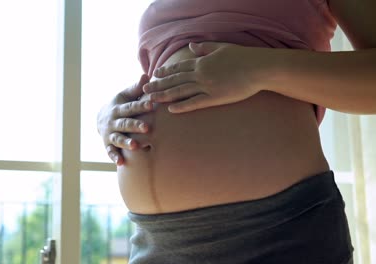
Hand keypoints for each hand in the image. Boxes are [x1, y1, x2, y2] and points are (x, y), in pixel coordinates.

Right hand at [97, 74, 153, 165]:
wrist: (101, 118)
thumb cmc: (120, 105)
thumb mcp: (125, 95)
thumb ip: (136, 88)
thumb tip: (147, 76)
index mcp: (119, 108)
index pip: (131, 107)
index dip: (141, 105)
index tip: (152, 104)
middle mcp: (113, 121)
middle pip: (125, 123)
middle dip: (135, 126)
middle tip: (147, 128)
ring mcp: (110, 133)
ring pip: (118, 138)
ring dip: (126, 142)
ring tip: (135, 146)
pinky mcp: (108, 144)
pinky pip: (110, 151)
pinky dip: (114, 157)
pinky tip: (121, 163)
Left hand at [142, 42, 261, 112]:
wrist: (259, 68)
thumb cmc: (242, 57)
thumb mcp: (221, 48)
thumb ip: (205, 48)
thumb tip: (192, 46)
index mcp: (202, 61)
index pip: (179, 67)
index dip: (165, 71)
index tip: (154, 74)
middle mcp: (201, 73)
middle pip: (175, 80)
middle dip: (158, 85)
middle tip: (145, 89)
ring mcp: (207, 86)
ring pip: (180, 91)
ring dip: (164, 96)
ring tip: (152, 100)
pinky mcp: (215, 98)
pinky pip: (195, 103)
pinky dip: (182, 106)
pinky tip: (170, 109)